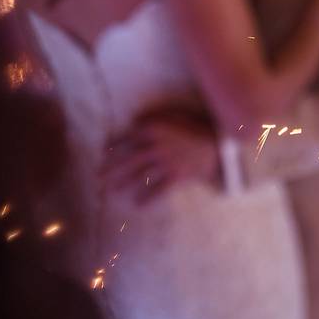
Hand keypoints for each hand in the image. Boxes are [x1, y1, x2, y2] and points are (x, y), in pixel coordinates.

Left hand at [99, 110, 219, 204]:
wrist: (219, 144)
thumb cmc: (198, 126)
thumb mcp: (176, 114)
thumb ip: (155, 116)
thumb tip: (134, 121)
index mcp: (155, 128)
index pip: (129, 137)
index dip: (114, 145)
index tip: (103, 152)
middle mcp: (156, 145)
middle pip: (129, 158)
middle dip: (112, 167)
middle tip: (98, 176)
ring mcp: (166, 162)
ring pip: (140, 174)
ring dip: (124, 183)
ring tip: (112, 190)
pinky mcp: (176, 176)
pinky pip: (158, 190)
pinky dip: (147, 199)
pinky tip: (137, 205)